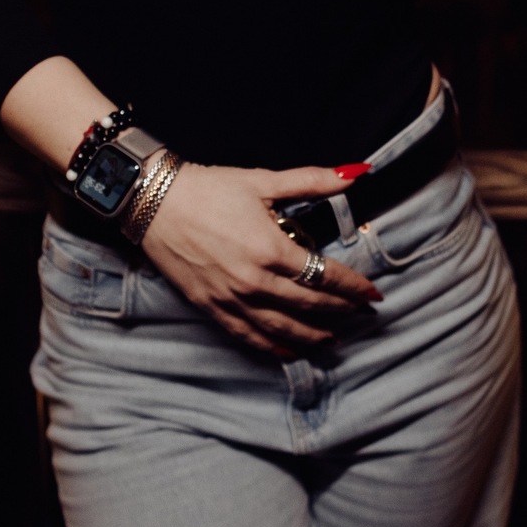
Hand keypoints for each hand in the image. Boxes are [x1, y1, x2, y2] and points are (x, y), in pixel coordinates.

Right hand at [140, 160, 382, 358]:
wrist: (153, 202)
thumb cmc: (208, 188)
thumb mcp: (262, 181)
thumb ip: (312, 181)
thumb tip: (355, 174)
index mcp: (271, 249)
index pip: (325, 275)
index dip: (353, 286)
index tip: (373, 293)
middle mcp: (254, 281)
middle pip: (309, 304)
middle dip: (340, 310)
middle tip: (361, 313)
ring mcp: (231, 299)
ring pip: (282, 328)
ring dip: (312, 335)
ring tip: (333, 337)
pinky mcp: (210, 308)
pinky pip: (248, 336)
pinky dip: (273, 347)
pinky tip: (289, 351)